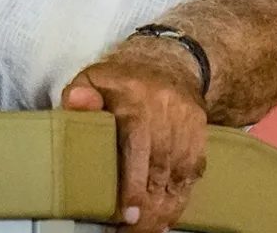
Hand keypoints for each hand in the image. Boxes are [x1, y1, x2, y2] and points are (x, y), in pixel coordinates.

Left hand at [62, 44, 208, 232]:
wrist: (169, 62)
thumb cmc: (120, 78)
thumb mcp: (93, 78)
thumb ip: (80, 93)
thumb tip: (75, 104)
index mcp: (138, 101)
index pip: (138, 149)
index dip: (133, 185)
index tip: (127, 214)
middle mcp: (168, 114)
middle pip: (160, 169)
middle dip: (148, 206)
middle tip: (131, 231)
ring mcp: (188, 125)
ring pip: (179, 175)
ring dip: (165, 207)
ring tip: (149, 229)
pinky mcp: (201, 134)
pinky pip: (194, 172)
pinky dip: (182, 195)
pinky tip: (169, 213)